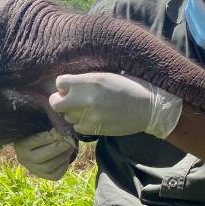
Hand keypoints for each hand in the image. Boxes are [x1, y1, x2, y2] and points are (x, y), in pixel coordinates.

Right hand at [13, 129, 75, 179]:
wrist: (34, 145)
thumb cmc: (39, 130)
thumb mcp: (39, 124)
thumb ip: (47, 122)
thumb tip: (61, 123)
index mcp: (21, 144)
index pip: (38, 141)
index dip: (52, 136)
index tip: (60, 130)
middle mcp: (23, 159)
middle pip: (43, 157)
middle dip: (60, 148)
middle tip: (70, 140)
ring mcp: (33, 169)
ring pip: (50, 167)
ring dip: (64, 156)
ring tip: (71, 146)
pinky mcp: (43, 176)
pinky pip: (56, 174)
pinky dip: (64, 165)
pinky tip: (66, 156)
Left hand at [50, 73, 182, 138]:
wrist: (148, 108)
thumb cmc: (131, 86)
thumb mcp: (107, 75)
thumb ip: (87, 80)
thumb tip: (70, 85)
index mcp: (90, 81)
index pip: (60, 82)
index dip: (64, 84)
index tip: (70, 86)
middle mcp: (85, 99)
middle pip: (55, 103)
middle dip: (59, 100)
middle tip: (68, 99)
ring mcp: (88, 116)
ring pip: (66, 116)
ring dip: (71, 112)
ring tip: (85, 108)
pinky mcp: (94, 130)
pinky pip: (77, 127)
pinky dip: (81, 123)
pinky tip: (92, 117)